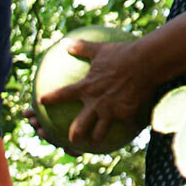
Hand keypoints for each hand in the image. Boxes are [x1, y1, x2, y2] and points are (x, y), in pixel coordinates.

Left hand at [35, 33, 157, 152]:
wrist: (145, 62)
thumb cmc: (122, 54)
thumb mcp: (99, 49)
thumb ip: (81, 47)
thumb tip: (65, 42)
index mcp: (87, 87)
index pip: (63, 94)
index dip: (51, 98)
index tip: (40, 101)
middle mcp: (96, 103)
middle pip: (79, 125)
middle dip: (73, 136)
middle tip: (71, 140)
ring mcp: (111, 110)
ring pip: (100, 131)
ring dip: (96, 138)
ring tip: (95, 142)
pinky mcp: (127, 114)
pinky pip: (127, 126)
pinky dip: (130, 128)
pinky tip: (133, 132)